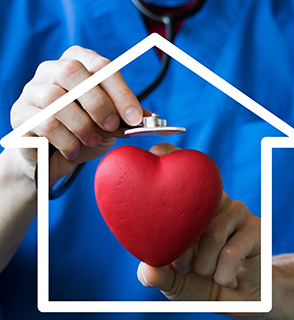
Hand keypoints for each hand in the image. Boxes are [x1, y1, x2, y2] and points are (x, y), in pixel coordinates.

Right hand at [10, 46, 143, 185]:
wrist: (54, 158)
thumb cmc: (83, 134)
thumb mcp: (109, 124)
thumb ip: (125, 117)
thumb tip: (148, 117)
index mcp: (77, 63)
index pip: (100, 66)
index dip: (120, 91)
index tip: (135, 117)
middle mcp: (51, 70)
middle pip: (73, 72)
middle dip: (99, 103)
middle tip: (112, 126)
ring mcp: (32, 91)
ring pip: (55, 98)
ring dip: (81, 124)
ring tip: (92, 140)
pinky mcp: (20, 115)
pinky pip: (43, 123)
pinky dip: (66, 140)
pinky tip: (74, 150)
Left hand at [137, 143, 260, 302]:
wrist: (239, 299)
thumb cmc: (200, 282)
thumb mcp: (173, 282)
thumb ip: (157, 277)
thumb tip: (148, 270)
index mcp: (188, 206)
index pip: (179, 171)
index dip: (167, 155)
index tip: (156, 150)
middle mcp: (212, 201)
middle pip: (191, 205)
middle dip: (180, 250)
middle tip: (182, 268)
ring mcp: (235, 210)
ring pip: (210, 234)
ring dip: (203, 266)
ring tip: (207, 273)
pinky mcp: (257, 227)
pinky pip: (229, 252)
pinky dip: (222, 275)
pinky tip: (226, 278)